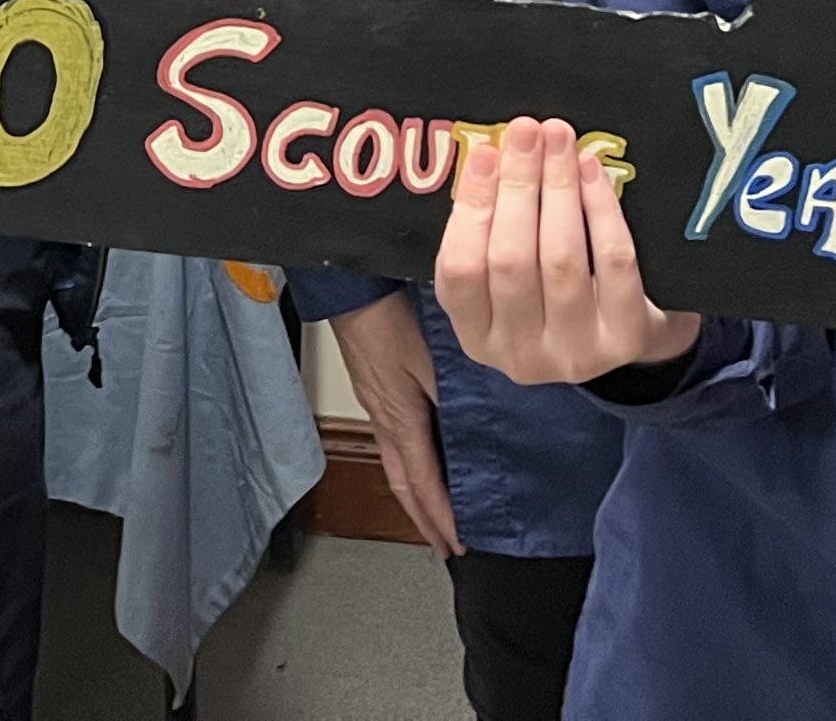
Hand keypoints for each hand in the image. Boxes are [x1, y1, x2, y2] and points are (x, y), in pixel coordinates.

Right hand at [328, 289, 461, 558]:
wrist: (351, 290)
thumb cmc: (384, 319)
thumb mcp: (429, 358)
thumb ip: (457, 392)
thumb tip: (485, 423)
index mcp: (400, 420)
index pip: (423, 484)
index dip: (441, 518)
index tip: (457, 544)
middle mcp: (386, 421)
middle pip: (404, 485)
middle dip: (424, 519)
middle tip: (445, 544)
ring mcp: (378, 406)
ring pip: (398, 465)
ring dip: (417, 493)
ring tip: (435, 510)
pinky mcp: (377, 390)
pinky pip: (395, 442)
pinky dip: (412, 462)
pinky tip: (427, 454)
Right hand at [435, 119, 697, 387]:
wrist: (623, 333)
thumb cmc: (551, 290)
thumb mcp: (505, 273)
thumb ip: (491, 226)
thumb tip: (492, 152)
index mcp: (475, 335)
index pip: (460, 269)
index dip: (472, 206)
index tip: (486, 152)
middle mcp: (519, 354)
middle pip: (512, 260)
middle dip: (518, 185)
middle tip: (526, 130)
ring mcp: (572, 352)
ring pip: (561, 259)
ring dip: (558, 188)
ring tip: (559, 140)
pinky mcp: (622, 339)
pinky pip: (612, 262)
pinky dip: (602, 209)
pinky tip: (591, 172)